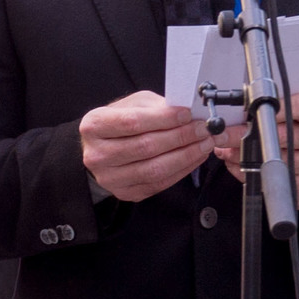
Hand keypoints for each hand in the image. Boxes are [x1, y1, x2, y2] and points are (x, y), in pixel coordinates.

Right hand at [79, 91, 210, 201]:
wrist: (104, 147)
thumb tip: (193, 112)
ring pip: (154, 169)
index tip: (188, 114)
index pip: (132, 122)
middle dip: (181, 137)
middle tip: (204, 129)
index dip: (163, 119)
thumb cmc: (122, 122)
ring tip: (205, 143)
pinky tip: (195, 157)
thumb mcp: (135, 105)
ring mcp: (109, 178)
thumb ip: (160, 107)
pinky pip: (159, 184)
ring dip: (186, 155)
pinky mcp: (124, 193)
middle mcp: (96, 155)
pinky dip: (182, 170)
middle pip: (145, 147)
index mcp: (94, 126)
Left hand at [213, 91, 298, 208]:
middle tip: (222, 133)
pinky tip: (238, 165)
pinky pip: (268, 179)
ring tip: (226, 149)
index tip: (247, 110)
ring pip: (269, 160)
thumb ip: (278, 110)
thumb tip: (238, 115)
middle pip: (277, 135)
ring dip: (240, 155)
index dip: (272, 108)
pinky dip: (247, 172)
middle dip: (243, 134)